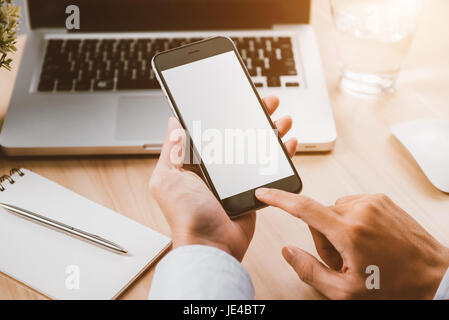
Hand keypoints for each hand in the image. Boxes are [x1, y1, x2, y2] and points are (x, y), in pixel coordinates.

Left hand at [150, 96, 296, 260]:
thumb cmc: (186, 216)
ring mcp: (236, 179)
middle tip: (266, 103)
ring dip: (271, 131)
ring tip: (282, 119)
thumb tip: (173, 125)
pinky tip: (288, 142)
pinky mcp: (253, 190)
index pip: (213, 130)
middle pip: (238, 135)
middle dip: (254, 117)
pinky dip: (280, 154)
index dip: (225, 112)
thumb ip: (170, 151)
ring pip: (256, 148)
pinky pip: (268, 167)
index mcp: (196, 163)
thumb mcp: (167, 178)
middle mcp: (217, 169)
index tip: (236, 99)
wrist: (211, 244)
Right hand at [255, 190, 448, 298]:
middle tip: (342, 258)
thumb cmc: (395, 285)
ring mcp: (373, 202)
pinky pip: (351, 206)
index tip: (264, 193)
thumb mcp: (345, 291)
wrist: (434, 275)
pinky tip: (367, 239)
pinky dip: (351, 221)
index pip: (303, 207)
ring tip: (358, 250)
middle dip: (322, 237)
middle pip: (318, 215)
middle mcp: (360, 209)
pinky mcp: (381, 199)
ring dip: (336, 229)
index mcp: (348, 230)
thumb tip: (288, 251)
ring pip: (334, 210)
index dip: (279, 199)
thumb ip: (310, 270)